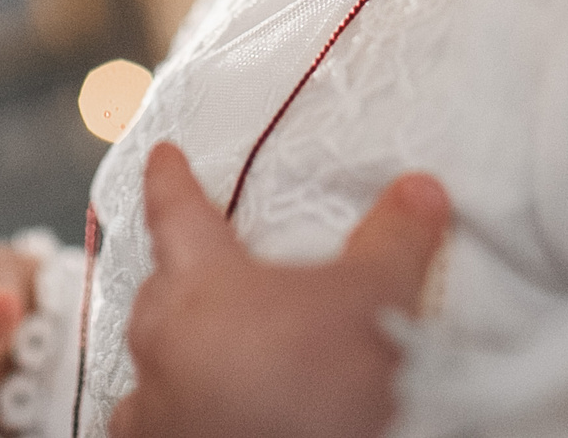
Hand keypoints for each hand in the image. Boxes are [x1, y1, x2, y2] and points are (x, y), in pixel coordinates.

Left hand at [110, 144, 451, 437]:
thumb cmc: (329, 387)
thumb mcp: (379, 302)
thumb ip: (396, 239)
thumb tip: (421, 189)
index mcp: (202, 284)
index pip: (176, 211)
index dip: (170, 179)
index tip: (161, 158)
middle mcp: (162, 342)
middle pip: (156, 290)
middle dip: (178, 277)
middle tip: (203, 272)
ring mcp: (154, 409)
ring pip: (146, 365)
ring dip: (170, 354)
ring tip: (198, 357)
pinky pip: (148, 426)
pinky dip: (165, 417)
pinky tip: (190, 419)